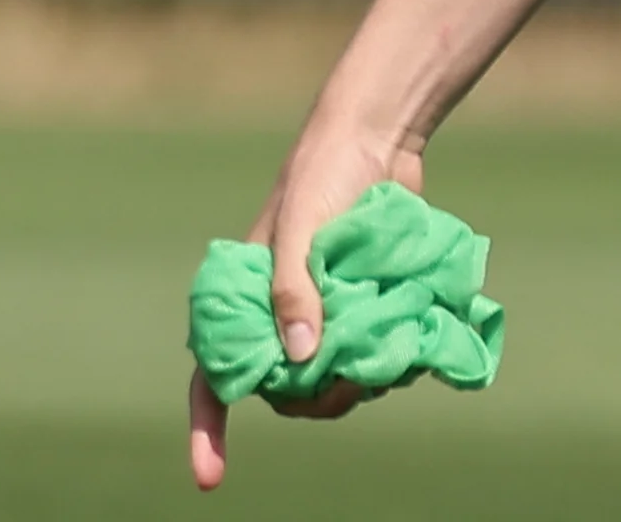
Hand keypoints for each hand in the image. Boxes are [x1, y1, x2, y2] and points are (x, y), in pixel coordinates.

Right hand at [185, 118, 426, 489]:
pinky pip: (378, 361)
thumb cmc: (324, 174)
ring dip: (365, 373)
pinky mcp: (368, 312)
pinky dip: (395, 357)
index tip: (210, 478)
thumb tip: (301, 361)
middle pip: (288, 391)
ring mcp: (328, 317)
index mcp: (244, 297)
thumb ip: (295, 289)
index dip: (207, 428)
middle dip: (319, 396)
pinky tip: (412, 329)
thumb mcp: (301, 227)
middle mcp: (281, 315)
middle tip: (356, 377)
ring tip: (388, 331)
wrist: (381, 142)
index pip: (213, 372)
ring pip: (339, 381)